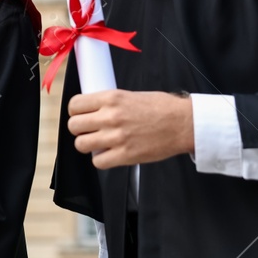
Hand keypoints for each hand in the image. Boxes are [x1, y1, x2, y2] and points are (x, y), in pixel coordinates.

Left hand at [67, 90, 193, 168]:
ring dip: (88, 145)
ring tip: (99, 143)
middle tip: (89, 130)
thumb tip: (92, 109)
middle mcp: (110, 116)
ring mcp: (117, 137)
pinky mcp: (125, 155)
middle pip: (74, 126)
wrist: (184, 123)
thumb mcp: (131, 95)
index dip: (75, 112)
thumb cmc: (162, 108)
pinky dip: (101, 160)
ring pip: (81, 145)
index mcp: (111, 98)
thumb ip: (109, 103)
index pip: (75, 105)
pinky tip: (110, 154)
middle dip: (79, 129)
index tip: (80, 115)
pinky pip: (98, 162)